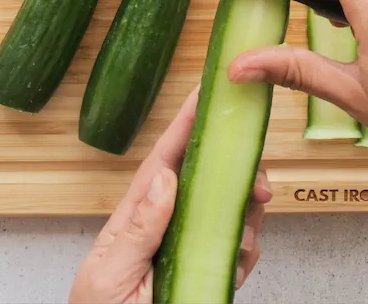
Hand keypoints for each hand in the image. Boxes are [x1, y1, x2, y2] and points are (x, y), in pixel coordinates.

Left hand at [69, 87, 272, 303]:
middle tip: (257, 186)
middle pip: (207, 179)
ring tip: (246, 232)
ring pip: (229, 212)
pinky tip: (240, 258)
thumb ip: (138, 230)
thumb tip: (165, 178)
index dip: (186, 125)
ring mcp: (186, 248)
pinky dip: (247, 250)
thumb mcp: (110, 275)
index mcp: (136, 218)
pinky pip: (236, 250)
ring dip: (246, 215)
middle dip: (236, 173)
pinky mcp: (204, 272)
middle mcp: (164, 226)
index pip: (164, 161)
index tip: (207, 93)